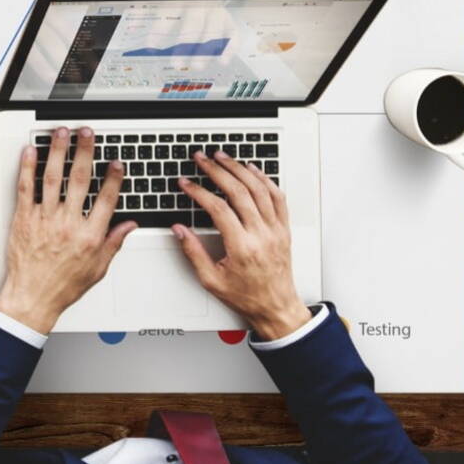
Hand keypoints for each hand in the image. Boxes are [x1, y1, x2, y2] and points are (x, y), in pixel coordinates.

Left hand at [0, 127, 136, 333]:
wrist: (32, 298)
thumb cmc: (62, 286)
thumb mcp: (98, 269)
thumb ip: (114, 243)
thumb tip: (128, 225)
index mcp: (89, 235)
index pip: (106, 198)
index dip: (113, 177)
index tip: (115, 161)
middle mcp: (67, 224)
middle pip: (80, 180)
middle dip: (85, 152)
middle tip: (86, 133)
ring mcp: (44, 219)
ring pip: (52, 178)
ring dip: (57, 152)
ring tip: (61, 133)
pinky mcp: (23, 219)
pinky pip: (26, 189)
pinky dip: (27, 169)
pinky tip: (30, 152)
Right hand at [173, 151, 308, 339]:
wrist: (276, 306)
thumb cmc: (246, 296)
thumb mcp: (211, 280)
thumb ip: (193, 252)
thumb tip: (179, 230)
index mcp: (242, 247)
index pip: (218, 209)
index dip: (199, 192)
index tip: (186, 184)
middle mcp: (261, 235)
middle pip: (239, 192)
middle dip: (217, 171)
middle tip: (202, 159)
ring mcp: (276, 230)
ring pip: (260, 189)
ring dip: (240, 169)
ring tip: (224, 158)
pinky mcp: (284, 229)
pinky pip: (278, 197)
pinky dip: (265, 179)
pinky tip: (253, 170)